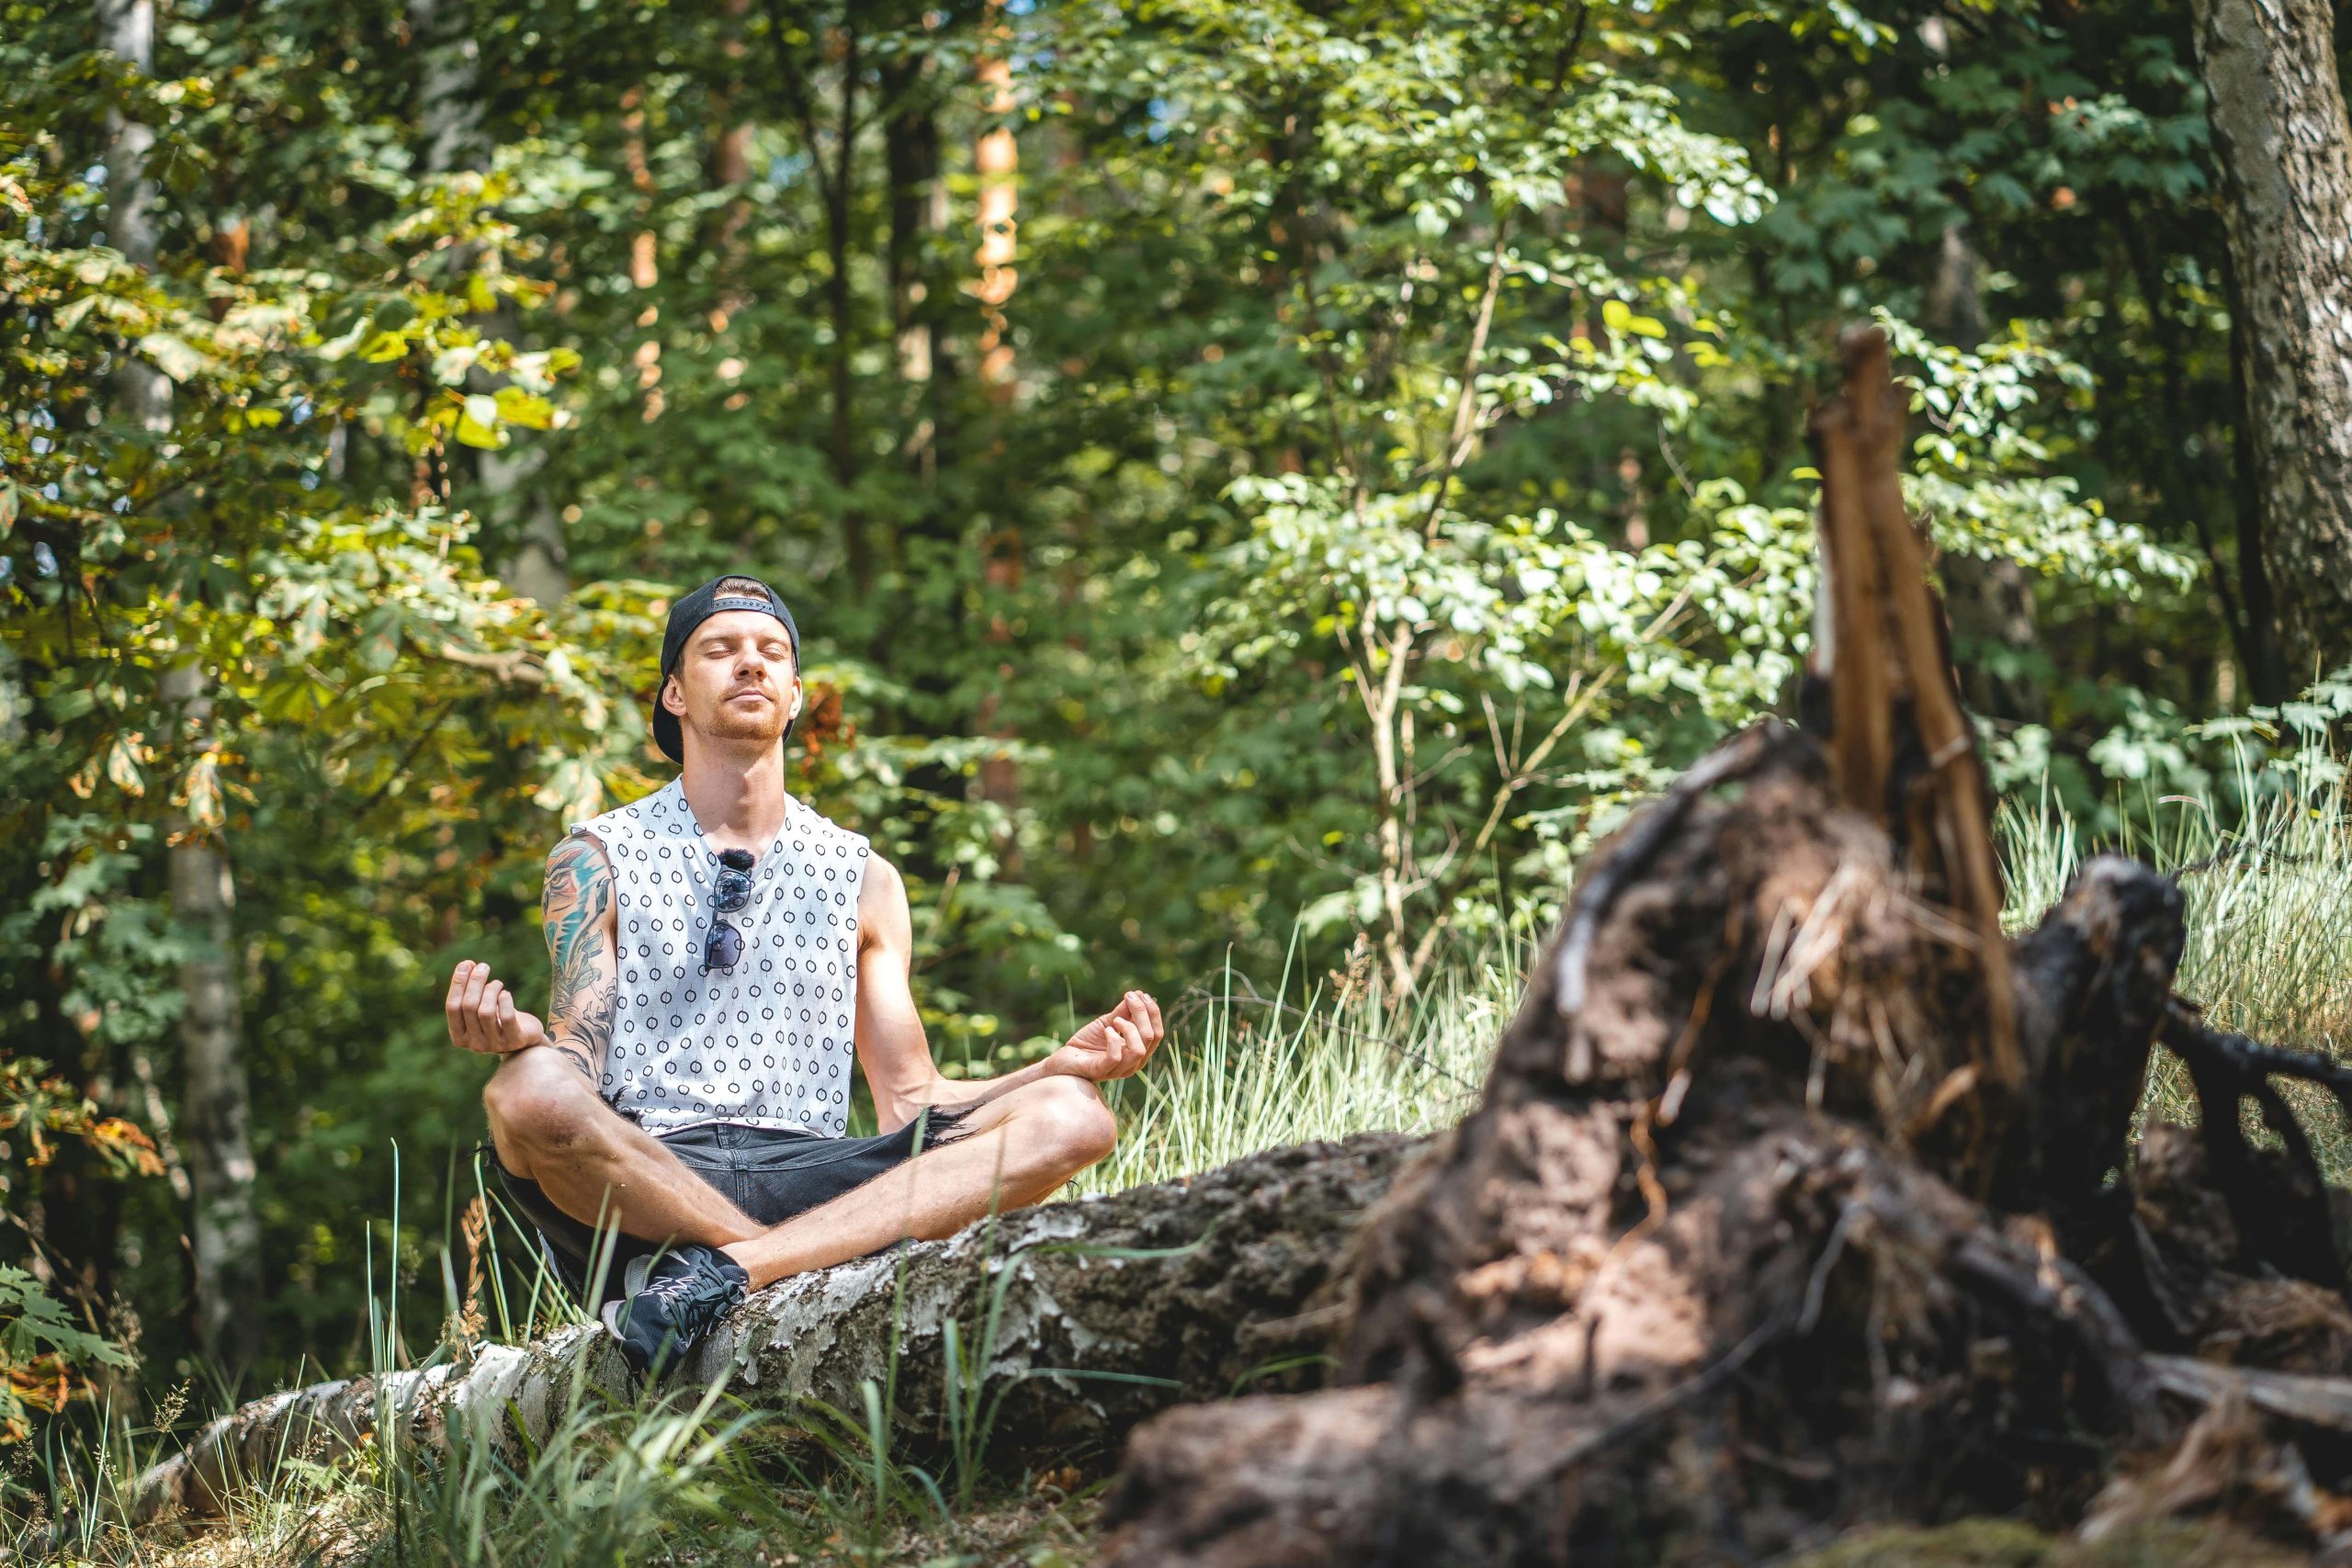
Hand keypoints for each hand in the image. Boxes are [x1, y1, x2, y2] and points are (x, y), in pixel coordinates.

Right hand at [445, 959, 549, 1054]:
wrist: (525, 1038)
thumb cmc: (498, 1018)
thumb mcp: (480, 1006)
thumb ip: (469, 990)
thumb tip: (466, 964)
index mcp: (459, 1037)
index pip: (451, 1007)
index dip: (458, 983)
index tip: (466, 964)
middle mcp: (474, 1044)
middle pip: (468, 1007)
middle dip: (475, 982)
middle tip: (483, 967)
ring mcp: (494, 1045)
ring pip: (485, 1012)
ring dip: (491, 990)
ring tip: (497, 983)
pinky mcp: (514, 1041)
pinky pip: (506, 1017)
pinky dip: (505, 1000)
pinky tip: (506, 993)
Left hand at [1046, 990, 1164, 1083]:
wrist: (1065, 1058)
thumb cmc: (1088, 1042)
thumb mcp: (1108, 1022)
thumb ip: (1124, 1012)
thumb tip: (1140, 994)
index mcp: (1139, 1052)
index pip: (1157, 1033)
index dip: (1152, 1012)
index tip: (1141, 994)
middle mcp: (1133, 1063)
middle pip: (1151, 1037)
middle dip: (1142, 1013)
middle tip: (1129, 997)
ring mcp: (1118, 1070)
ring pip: (1138, 1050)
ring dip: (1129, 1028)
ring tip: (1115, 1019)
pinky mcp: (1101, 1071)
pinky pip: (1115, 1057)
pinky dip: (1113, 1039)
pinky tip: (1106, 1030)